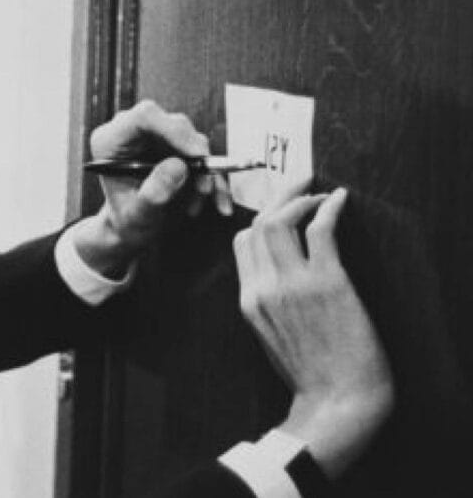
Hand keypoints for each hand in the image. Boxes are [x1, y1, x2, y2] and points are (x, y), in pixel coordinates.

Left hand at [71, 100, 232, 275]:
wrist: (135, 226)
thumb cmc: (128, 219)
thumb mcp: (137, 215)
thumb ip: (154, 193)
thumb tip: (178, 166)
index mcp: (111, 141)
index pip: (144, 116)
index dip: (175, 130)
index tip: (197, 155)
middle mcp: (134, 132)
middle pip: (175, 125)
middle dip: (197, 157)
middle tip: (204, 190)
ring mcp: (156, 135)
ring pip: (194, 141)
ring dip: (206, 173)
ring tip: (197, 205)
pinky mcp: (175, 144)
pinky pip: (202, 154)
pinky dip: (212, 178)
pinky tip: (216, 202)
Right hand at [233, 186, 393, 478]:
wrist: (338, 399)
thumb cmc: (312, 372)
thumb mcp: (271, 335)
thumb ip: (268, 300)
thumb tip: (278, 271)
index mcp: (248, 301)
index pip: (242, 242)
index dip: (262, 218)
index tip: (282, 208)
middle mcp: (263, 288)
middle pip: (258, 224)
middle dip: (278, 196)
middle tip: (299, 181)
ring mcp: (292, 285)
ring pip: (280, 221)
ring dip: (300, 197)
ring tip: (318, 191)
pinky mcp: (326, 283)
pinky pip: (320, 231)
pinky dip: (329, 208)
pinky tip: (339, 199)